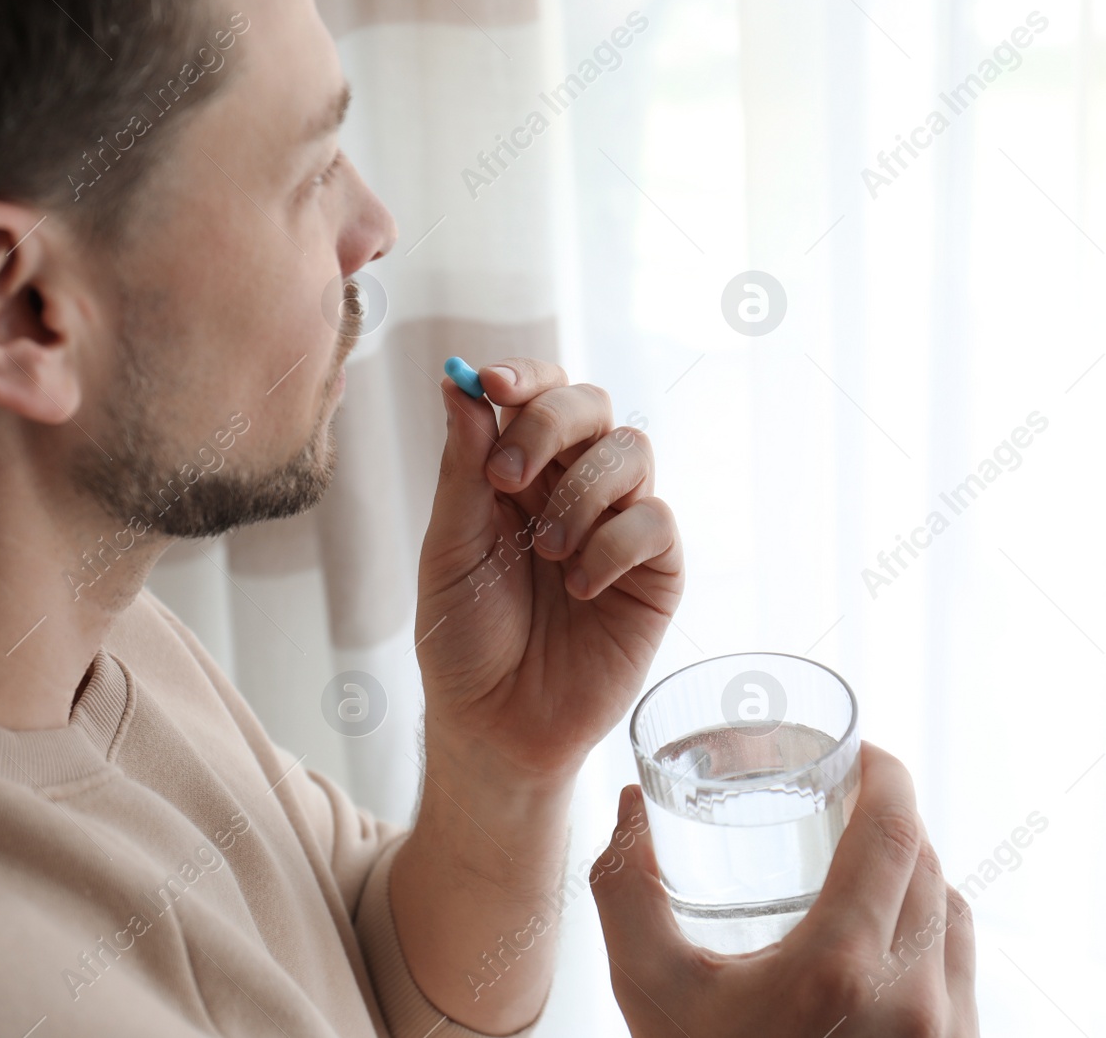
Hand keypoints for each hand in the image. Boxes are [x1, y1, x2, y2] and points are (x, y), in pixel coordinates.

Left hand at [414, 357, 683, 781]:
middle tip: (508, 478)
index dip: (525, 377)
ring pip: (632, 451)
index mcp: (518, 474)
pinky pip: (656, 522)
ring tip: (546, 553)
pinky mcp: (656, 573)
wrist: (496, 727)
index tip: (493, 385)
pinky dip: (614, 545)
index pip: (538, 395)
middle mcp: (573, 489)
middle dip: (551, 423)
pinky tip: (579, 588)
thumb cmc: (465, 643)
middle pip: (592, 405)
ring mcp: (618, 527)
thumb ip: (463, 468)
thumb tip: (460, 385)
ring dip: (582, 492)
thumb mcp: (449, 550)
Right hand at [590, 743, 979, 1037]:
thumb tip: (633, 804)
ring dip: (916, 867)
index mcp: (843, 971)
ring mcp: (946, 1037)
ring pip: (953, 912)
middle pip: (928, 863)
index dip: (886, 774)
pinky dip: (931, 923)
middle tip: (850, 791)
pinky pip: (960, 964)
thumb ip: (628, 888)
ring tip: (864, 853)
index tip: (863, 748)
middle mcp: (915, 1002)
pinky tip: (884, 925)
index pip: (894, 833)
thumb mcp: (651, 992)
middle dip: (892, 814)